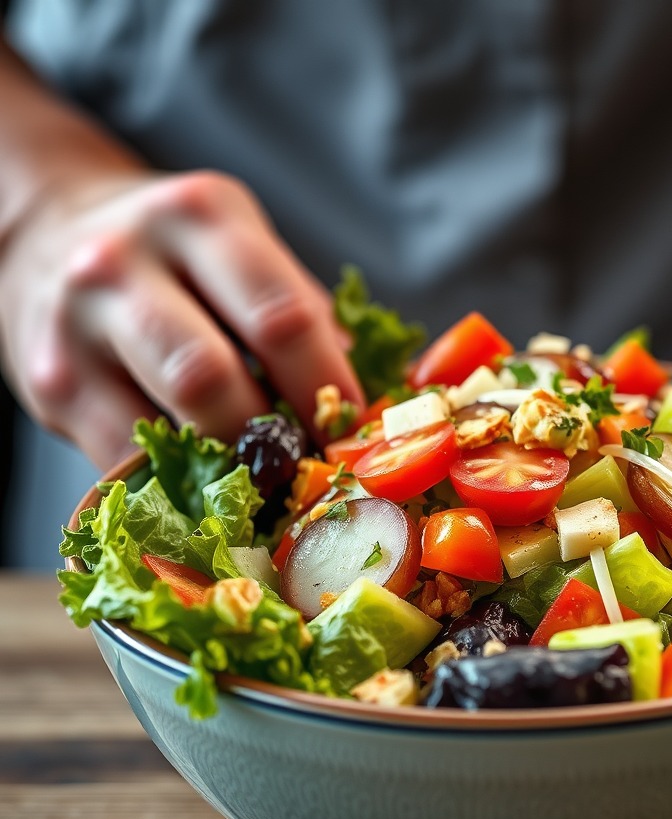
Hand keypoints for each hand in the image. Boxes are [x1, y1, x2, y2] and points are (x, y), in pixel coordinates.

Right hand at [0, 169, 363, 470]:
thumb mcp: (240, 247)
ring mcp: (76, 325)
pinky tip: (209, 486)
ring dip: (230, 471)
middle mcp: (126, 261)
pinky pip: (125, 460)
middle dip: (272, 438)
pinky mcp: (49, 385)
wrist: (50, 234)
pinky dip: (179, 486)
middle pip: (212, 376)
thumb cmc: (176, 255)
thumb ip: (299, 310)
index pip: (280, 316)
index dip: (326, 386)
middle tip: (308, 467)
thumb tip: (359, 404)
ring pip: (166, 426)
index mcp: (201, 217)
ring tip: (265, 482)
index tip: (351, 429)